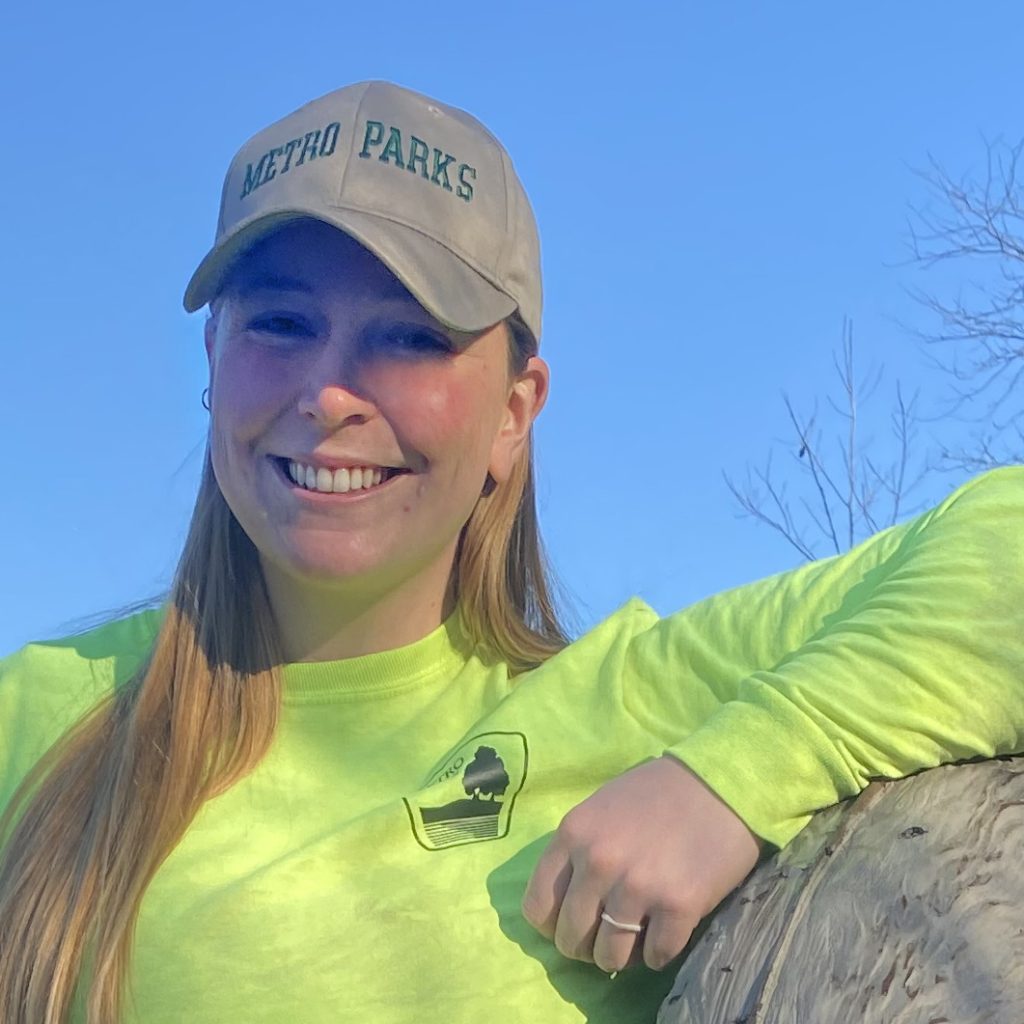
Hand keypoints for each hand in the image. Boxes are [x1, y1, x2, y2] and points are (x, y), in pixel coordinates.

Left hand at [521, 756, 762, 972]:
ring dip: (621, 955)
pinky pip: (655, 956)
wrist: (719, 783)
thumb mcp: (600, 809)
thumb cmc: (657, 793)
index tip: (571, 925)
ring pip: (609, 956)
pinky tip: (667, 930)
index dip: (552, 925)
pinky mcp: (677, 907)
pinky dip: (659, 953)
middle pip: (570, 938)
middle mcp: (598, 863)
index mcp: (573, 834)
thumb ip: (578, 850)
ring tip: (637, 938)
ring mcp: (637, 887)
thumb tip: (565, 903)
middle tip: (607, 936)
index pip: (537, 906)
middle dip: (586, 946)